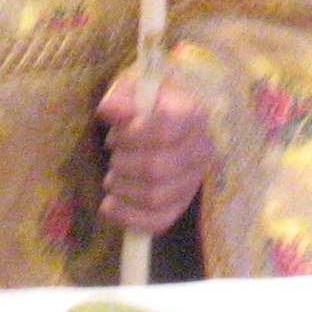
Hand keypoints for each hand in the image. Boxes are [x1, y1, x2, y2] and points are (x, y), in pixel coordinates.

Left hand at [97, 66, 211, 234]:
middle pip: (156, 169)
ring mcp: (194, 181)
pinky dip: (128, 218)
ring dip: (122, 189)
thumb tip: (110, 111)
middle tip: (113, 156)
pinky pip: (158, 222)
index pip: (163, 131)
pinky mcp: (182, 206)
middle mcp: (201, 149)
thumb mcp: (132, 89)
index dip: (131, 136)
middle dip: (122, 164)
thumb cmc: (145, 104)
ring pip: (154, 198)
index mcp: (192, 114)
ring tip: (113, 177)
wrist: (165, 121)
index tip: (117, 133)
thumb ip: (121, 97)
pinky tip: (110, 206)